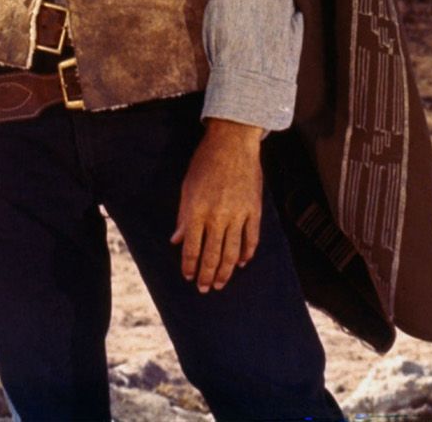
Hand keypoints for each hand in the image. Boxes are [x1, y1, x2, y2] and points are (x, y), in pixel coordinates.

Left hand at [170, 118, 264, 292]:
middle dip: (206, 275)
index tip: (188, 277)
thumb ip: (183, 216)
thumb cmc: (205, 163)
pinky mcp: (254, 210)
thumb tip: (177, 240)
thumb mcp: (187, 188)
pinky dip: (247, 253)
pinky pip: (252, 238)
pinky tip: (241, 263)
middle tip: (204, 289)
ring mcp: (238, 214)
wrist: (233, 143)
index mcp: (197, 210)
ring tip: (220, 283)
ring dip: (225, 271)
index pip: (192, 248)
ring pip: (232, 252)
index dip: (189, 266)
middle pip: (211, 255)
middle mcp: (218, 216)